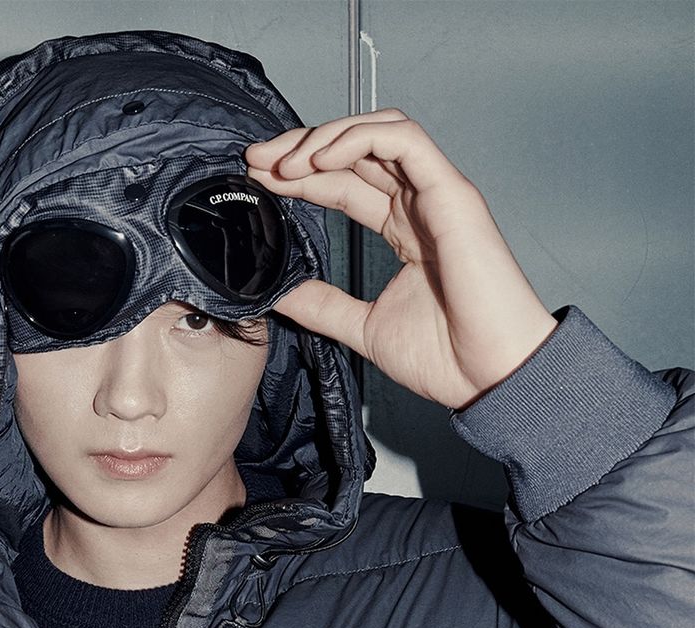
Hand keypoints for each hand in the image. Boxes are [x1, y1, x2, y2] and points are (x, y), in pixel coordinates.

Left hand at [244, 111, 558, 410]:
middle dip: (301, 148)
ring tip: (284, 162)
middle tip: (256, 159)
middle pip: (355, 152)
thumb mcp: (363, 327)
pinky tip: (319, 160)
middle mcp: (419, 205)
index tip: (258, 181)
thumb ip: (323, 305)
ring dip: (325, 138)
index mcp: (404, 230)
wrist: (489, 375)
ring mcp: (436, 194)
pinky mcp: (451, 192)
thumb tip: (279, 294)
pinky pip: (403, 140)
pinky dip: (359, 139)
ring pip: (377, 133)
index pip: (344, 183)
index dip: (301, 177)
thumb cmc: (447, 357)